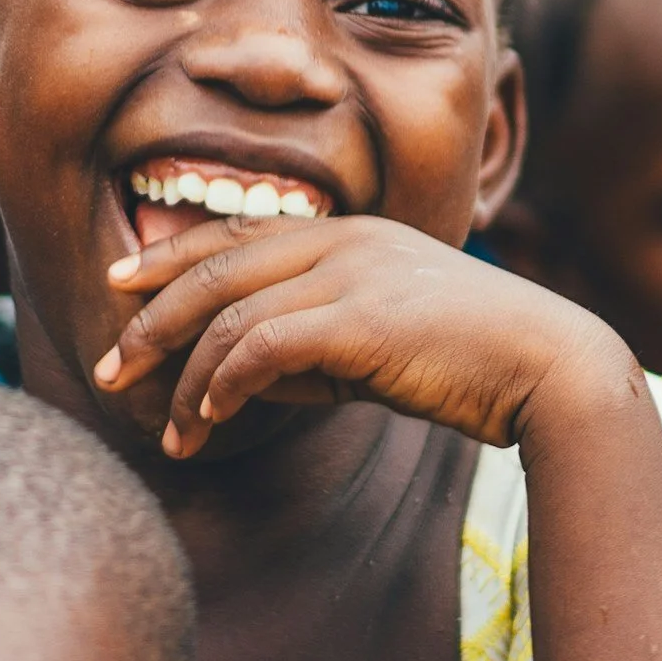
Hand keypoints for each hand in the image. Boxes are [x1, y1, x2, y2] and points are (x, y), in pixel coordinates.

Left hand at [92, 212, 629, 459]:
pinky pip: (263, 347)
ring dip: (185, 377)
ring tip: (165, 428)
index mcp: (349, 232)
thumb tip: (238, 377)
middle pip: (215, 266)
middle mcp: (343, 240)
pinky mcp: (360, 320)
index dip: (170, 257)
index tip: (120, 284)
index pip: (236, 234)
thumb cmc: (470, 361)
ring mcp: (351, 274)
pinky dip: (224, 384)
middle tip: (111, 366)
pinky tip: (208, 418)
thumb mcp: (378, 343)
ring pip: (230, 313)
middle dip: (151, 318)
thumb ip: (313, 346)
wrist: (551, 366)